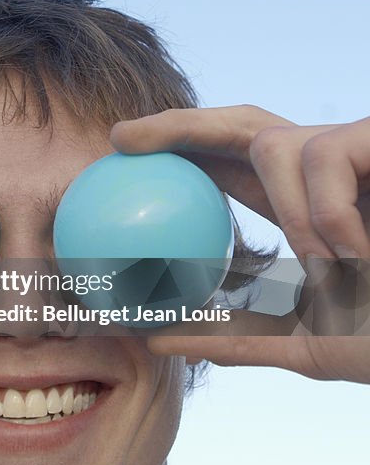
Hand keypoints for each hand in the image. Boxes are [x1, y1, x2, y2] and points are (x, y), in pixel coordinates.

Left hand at [110, 105, 369, 382]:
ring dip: (291, 205)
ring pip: (274, 139)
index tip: (117, 153)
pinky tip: (358, 248)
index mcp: (303, 213)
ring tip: (335, 261)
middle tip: (120, 137)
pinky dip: (328, 210)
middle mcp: (324, 176)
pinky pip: (323, 155)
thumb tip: (159, 340)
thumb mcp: (310, 342)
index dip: (177, 152)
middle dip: (181, 122)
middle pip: (241, 124)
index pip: (229, 168)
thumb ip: (240, 336)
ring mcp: (356, 156)